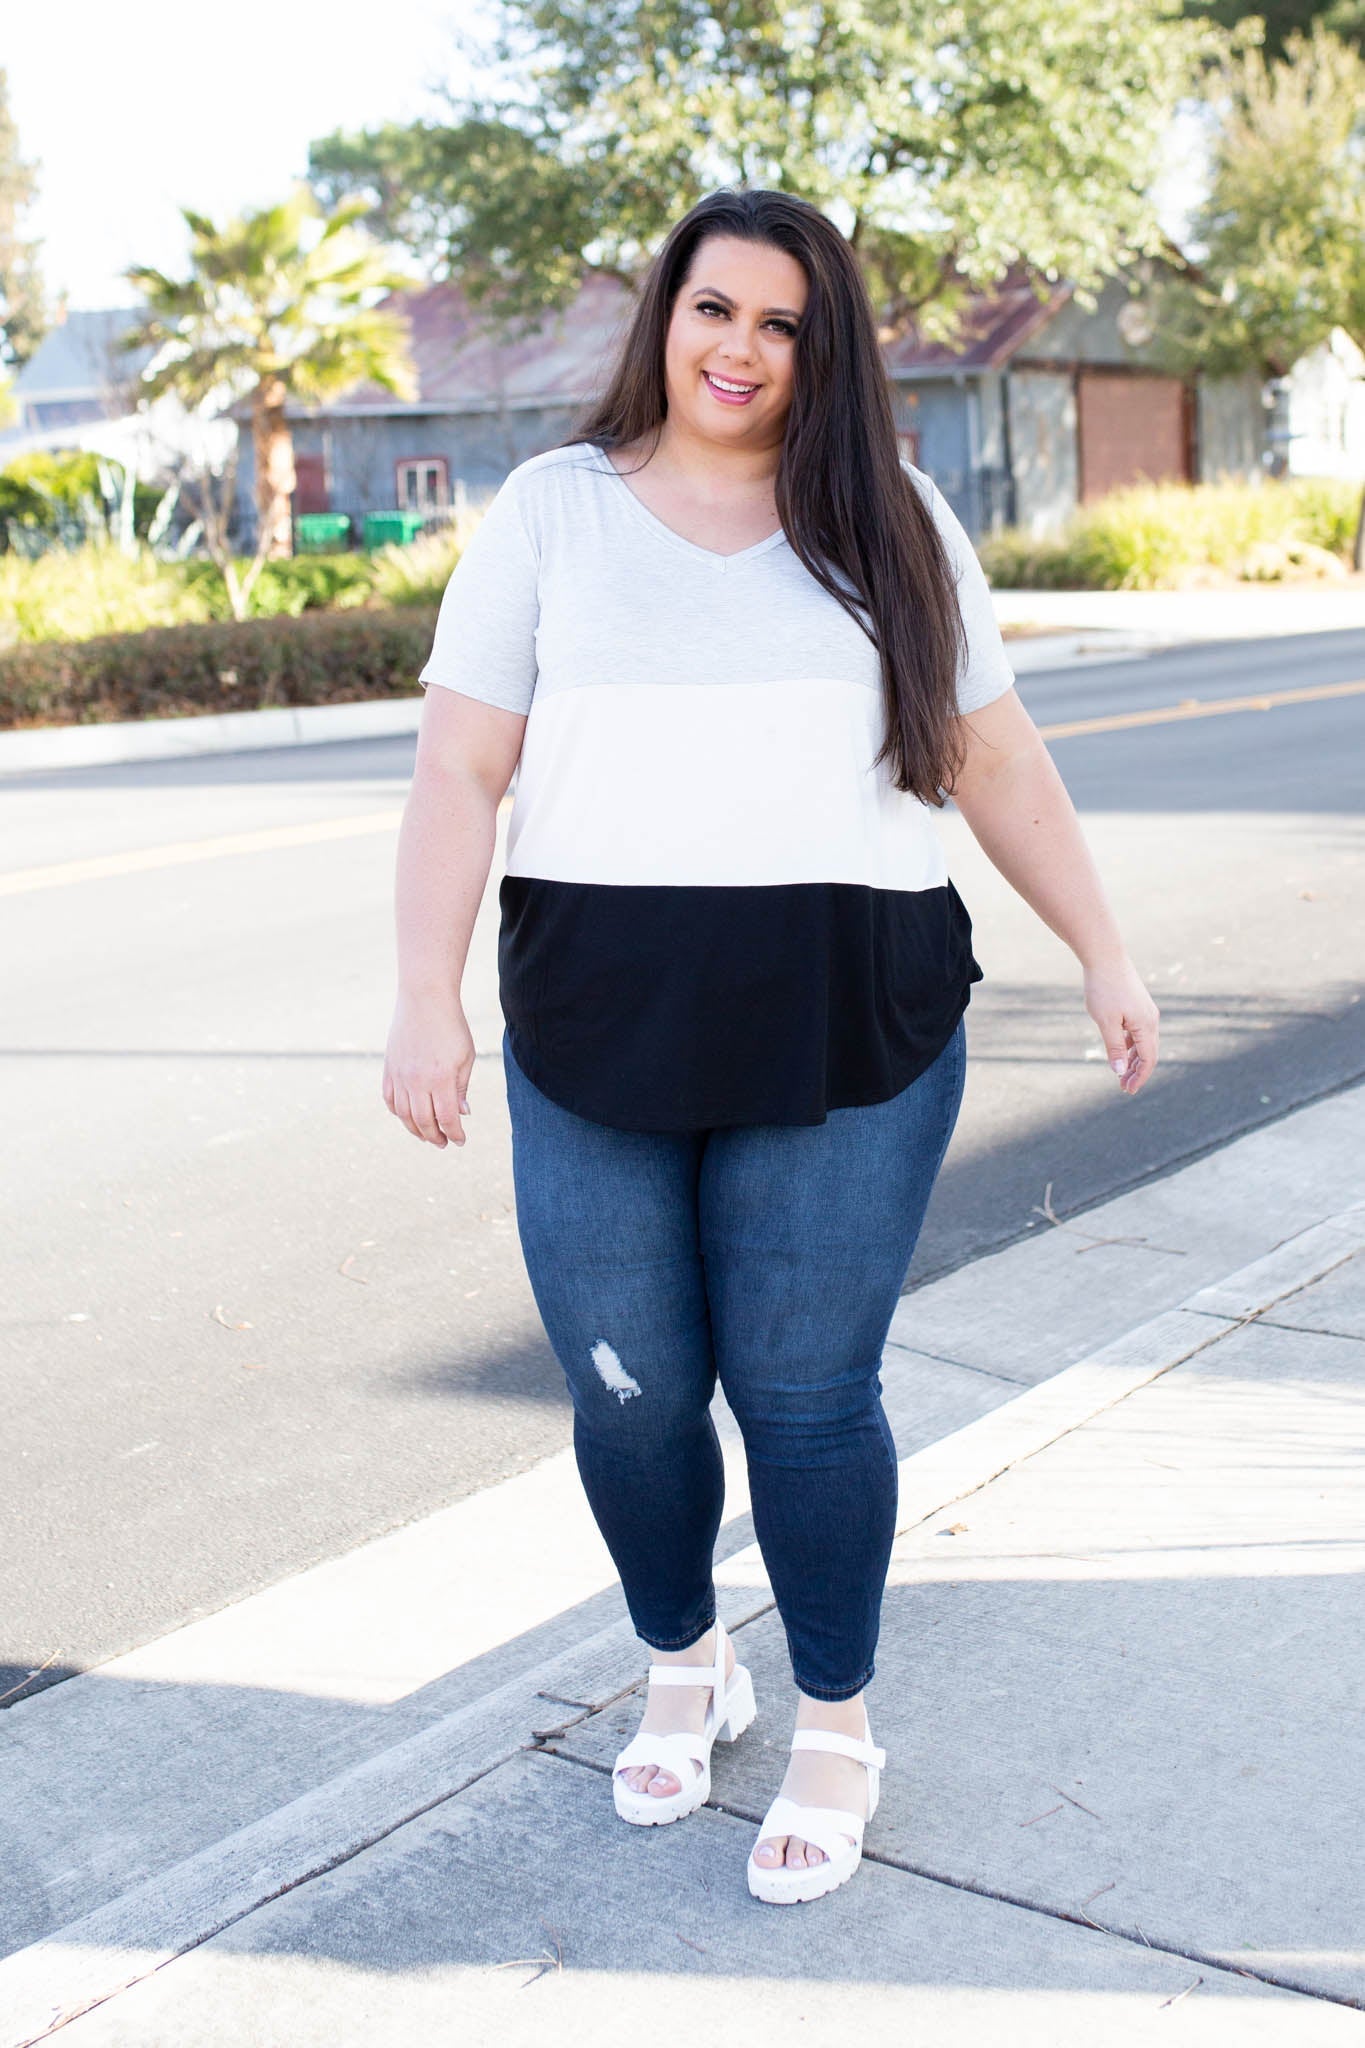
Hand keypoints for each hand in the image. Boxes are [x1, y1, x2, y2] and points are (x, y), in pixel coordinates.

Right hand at [382, 991, 475, 1146]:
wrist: (424, 999)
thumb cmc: (451, 1027)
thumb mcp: (465, 1057)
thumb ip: (461, 1088)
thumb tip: (462, 1114)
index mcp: (441, 1079)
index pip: (448, 1118)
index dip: (455, 1133)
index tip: (460, 1140)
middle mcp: (418, 1081)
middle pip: (424, 1122)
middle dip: (435, 1137)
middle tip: (443, 1143)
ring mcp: (400, 1075)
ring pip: (404, 1115)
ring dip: (416, 1130)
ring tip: (427, 1135)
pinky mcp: (389, 1068)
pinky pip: (390, 1099)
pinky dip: (398, 1113)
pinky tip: (408, 1116)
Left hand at [1083, 954, 1159, 1096]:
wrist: (1105, 956)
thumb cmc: (1103, 988)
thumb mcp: (1106, 1022)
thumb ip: (1115, 1047)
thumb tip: (1120, 1071)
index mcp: (1146, 1025)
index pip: (1148, 1060)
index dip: (1139, 1077)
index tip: (1126, 1090)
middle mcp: (1151, 1019)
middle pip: (1149, 1053)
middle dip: (1137, 1072)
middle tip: (1123, 1087)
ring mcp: (1145, 1011)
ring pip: (1144, 1042)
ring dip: (1134, 1059)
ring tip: (1121, 1073)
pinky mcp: (1138, 1005)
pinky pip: (1138, 1031)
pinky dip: (1131, 1044)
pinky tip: (1120, 1050)